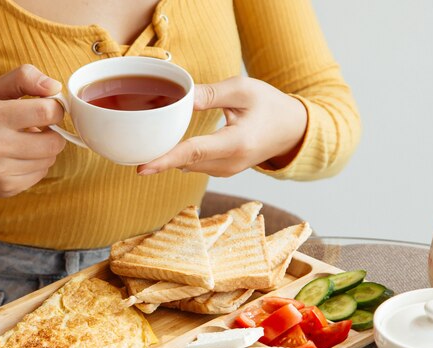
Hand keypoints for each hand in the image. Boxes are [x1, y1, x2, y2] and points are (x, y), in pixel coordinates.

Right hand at [0, 64, 65, 197]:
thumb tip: (55, 86)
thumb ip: (24, 79)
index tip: (49, 109)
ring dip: (45, 150)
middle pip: (54, 142)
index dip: (55, 109)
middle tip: (41, 128)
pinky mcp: (6, 187)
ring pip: (50, 159)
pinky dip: (37, 165)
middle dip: (54, 133)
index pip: (46, 111)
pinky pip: (41, 174)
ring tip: (26, 143)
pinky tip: (19, 158)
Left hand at [136, 76, 306, 176]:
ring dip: (171, 152)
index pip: (194, 152)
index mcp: (236, 143)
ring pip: (187, 164)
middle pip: (185, 160)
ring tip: (158, 133)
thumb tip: (182, 98)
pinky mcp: (223, 172)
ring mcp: (226, 171)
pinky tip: (176, 139)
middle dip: (161, 152)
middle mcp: (230, 164)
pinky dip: (183, 154)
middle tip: (139, 135)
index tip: (142, 168)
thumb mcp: (243, 90)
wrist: (292, 130)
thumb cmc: (269, 106)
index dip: (165, 160)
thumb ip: (211, 94)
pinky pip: (195, 165)